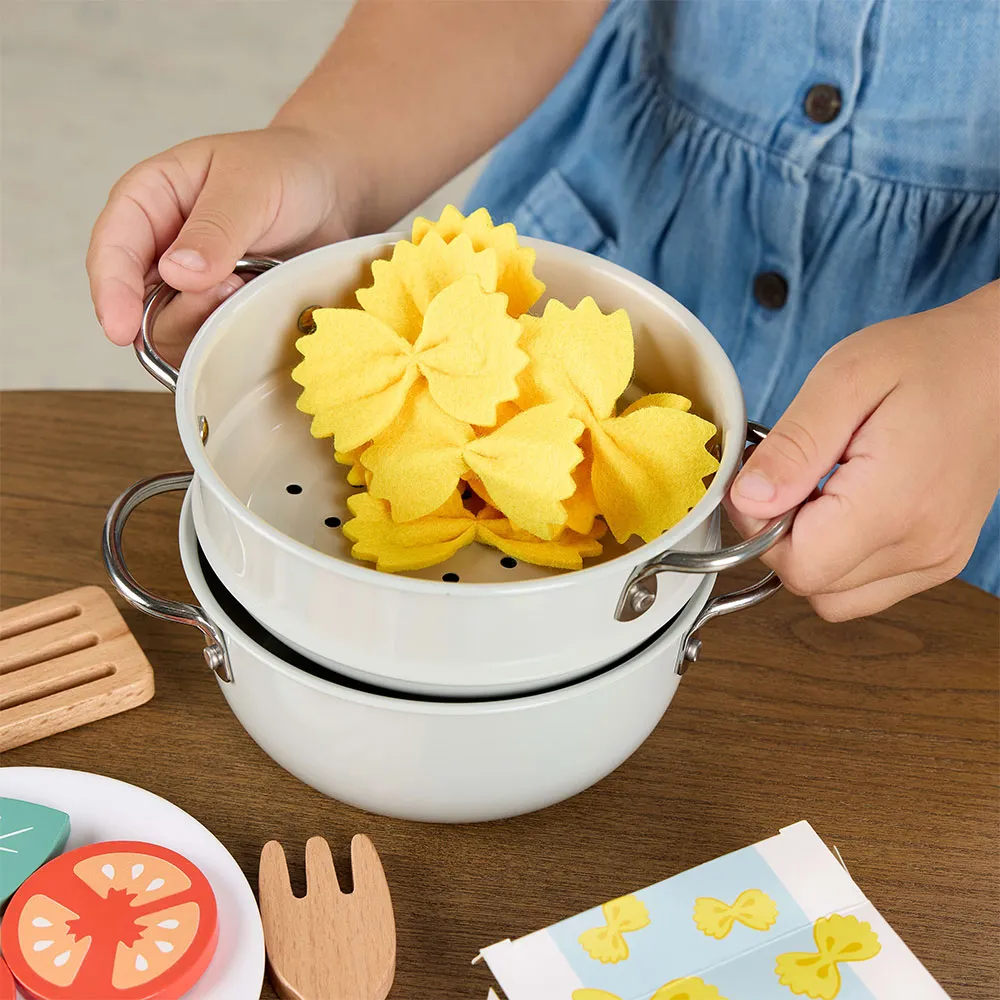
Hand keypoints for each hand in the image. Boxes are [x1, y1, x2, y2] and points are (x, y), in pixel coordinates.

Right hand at [86, 125, 355, 358]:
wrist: (332, 191)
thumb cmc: (284, 171)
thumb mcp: (250, 187)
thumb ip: (215, 230)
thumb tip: (177, 274)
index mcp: (147, 202)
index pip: (111, 252)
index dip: (111, 293)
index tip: (121, 329)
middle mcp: (158, 250)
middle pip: (137, 306)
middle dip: (181, 311)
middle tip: (233, 286)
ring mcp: (188, 287)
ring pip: (174, 333)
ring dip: (210, 323)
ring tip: (251, 285)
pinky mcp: (219, 312)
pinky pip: (210, 343)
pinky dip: (233, 335)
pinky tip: (260, 304)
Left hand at [727, 282, 999, 620]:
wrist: (999, 364)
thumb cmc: (927, 361)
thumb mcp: (843, 381)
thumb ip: (792, 448)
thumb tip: (748, 501)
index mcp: (895, 505)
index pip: (799, 566)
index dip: (761, 529)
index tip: (766, 482)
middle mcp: (922, 547)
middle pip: (811, 585)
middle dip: (781, 539)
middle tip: (795, 478)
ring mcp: (935, 560)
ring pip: (835, 596)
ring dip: (810, 553)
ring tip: (824, 491)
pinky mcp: (938, 562)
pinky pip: (865, 589)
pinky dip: (841, 560)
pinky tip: (846, 508)